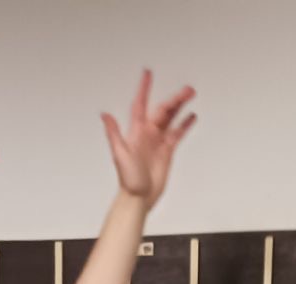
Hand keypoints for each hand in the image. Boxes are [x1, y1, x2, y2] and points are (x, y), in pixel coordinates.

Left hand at [102, 71, 196, 207]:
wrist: (138, 197)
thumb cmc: (128, 179)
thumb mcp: (119, 154)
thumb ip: (113, 133)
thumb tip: (104, 115)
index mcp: (136, 131)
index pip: (141, 104)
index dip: (144, 88)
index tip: (148, 73)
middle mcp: (148, 134)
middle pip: (163, 110)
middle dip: (174, 98)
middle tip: (187, 89)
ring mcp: (158, 141)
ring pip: (171, 118)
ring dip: (180, 107)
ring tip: (190, 96)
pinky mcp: (167, 151)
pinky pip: (177, 133)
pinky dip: (184, 124)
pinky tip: (191, 117)